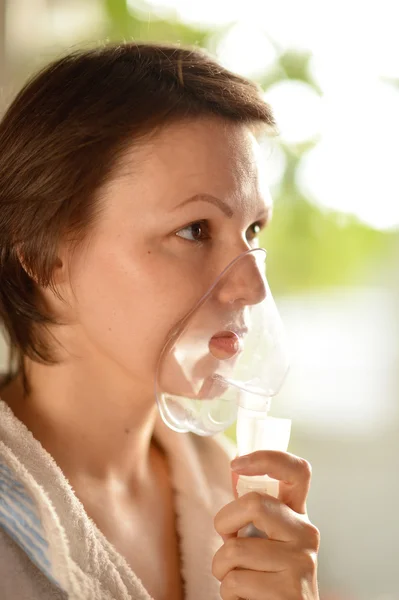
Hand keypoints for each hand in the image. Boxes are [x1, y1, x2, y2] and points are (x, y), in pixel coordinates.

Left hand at [212, 450, 319, 599]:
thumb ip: (252, 508)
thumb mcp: (264, 538)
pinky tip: (248, 598)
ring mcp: (302, 563)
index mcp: (298, 515)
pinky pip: (235, 582)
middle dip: (224, 522)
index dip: (266, 458)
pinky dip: (229, 593)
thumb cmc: (267, 576)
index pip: (298, 471)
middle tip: (227, 541)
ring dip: (222, 568)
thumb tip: (235, 468)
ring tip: (240, 579)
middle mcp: (306, 534)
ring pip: (234, 550)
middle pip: (254, 502)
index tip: (236, 463)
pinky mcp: (290, 593)